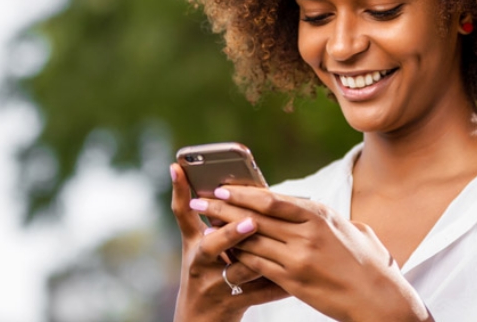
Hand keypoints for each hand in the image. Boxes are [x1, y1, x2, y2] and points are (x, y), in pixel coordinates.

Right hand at [170, 164, 287, 321]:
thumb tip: (240, 184)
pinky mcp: (233, 303)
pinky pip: (260, 293)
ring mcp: (215, 285)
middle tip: (251, 221)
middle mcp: (200, 263)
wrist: (200, 320)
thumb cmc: (208, 271)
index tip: (183, 169)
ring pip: (240, 270)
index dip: (180, 190)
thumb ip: (216, 219)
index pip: (183, 214)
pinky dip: (279, 285)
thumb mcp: (202, 246)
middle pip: (210, 246)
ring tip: (280, 245)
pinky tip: (296, 278)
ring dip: (260, 257)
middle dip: (230, 233)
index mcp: (194, 243)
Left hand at [190, 186, 432, 321]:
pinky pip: (258, 266)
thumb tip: (304, 207)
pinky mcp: (293, 281)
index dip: (243, 193)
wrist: (377, 296)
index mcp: (319, 214)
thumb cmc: (367, 261)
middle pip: (255, 217)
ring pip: (252, 241)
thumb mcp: (348, 228)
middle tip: (201, 200)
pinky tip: (226, 253)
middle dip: (224, 208)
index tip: (222, 187)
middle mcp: (307, 233)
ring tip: (205, 226)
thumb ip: (322, 217)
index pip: (272, 199)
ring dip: (226, 233)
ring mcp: (299, 258)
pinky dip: (240, 258)